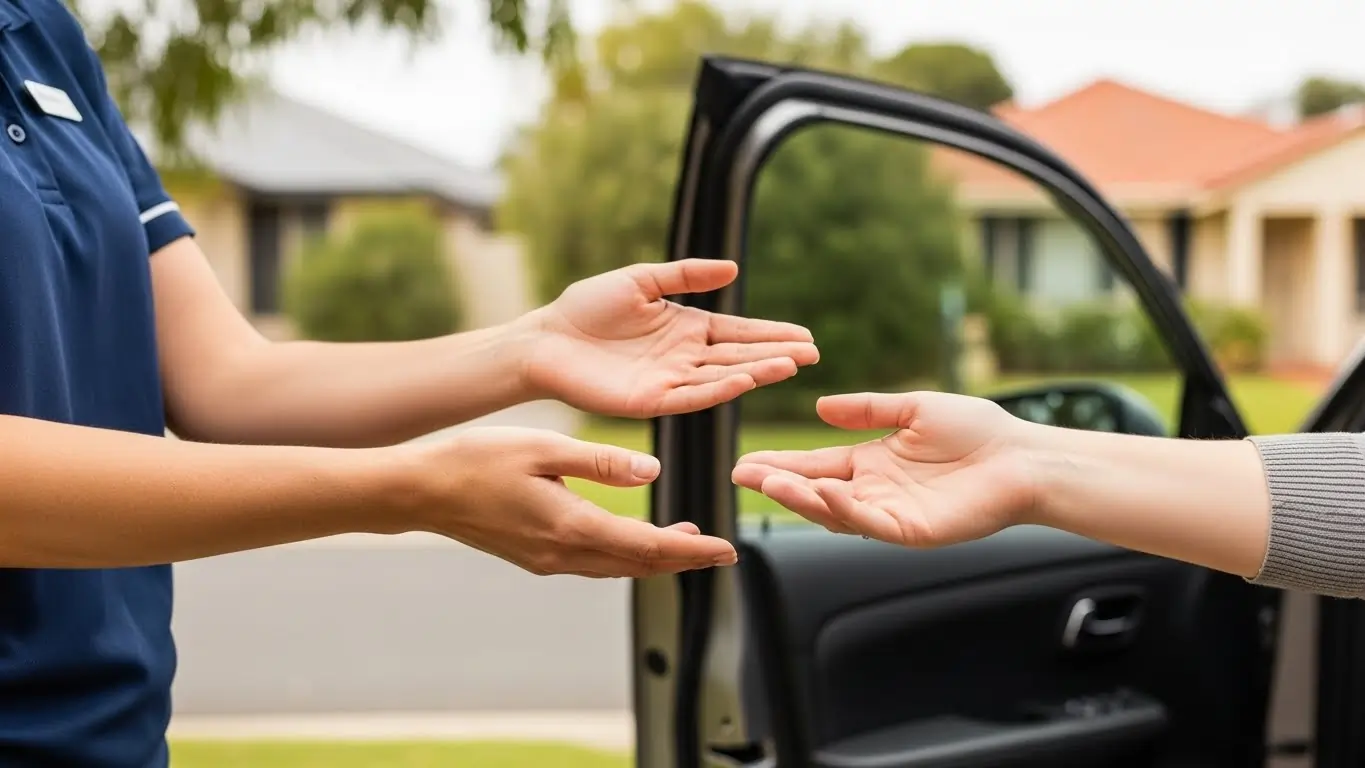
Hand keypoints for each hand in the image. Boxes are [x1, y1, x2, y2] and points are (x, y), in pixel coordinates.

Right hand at [398, 427, 736, 576]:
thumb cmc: (475, 461)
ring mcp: (546, 560)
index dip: (691, 550)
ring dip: (653, 558)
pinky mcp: (534, 556)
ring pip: (616, 566)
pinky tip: (631, 538)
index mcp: (570, 526)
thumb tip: (653, 470)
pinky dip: (622, 554)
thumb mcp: (542, 447)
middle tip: (719, 551)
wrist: (420, 492)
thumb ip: (600, 461)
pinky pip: (592, 562)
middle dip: (682, 559)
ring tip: (685, 543)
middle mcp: (562, 553)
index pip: (646, 546)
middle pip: (638, 564)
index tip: (726, 548)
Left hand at [520, 260, 819, 417]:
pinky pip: (693, 396)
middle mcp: (685, 358)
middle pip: (740, 356)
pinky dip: (720, 389)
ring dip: (758, 371)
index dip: (772, 335)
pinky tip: (745, 379)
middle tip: (813, 354)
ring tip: (791, 365)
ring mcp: (671, 381)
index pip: (739, 333)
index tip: (806, 338)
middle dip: (777, 355)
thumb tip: (734, 269)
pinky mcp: (652, 401)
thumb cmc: (587, 308)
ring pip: (723, 377)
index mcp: (687, 329)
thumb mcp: (641, 280)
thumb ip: (686, 275)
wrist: (545, 339)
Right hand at [731, 392, 1039, 546]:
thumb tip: (821, 405)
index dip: (781, 464)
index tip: (746, 460)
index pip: (815, 464)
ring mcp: (891, 514)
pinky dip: (843, 510)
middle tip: (743, 475)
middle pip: (815, 491)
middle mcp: (875, 492)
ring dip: (802, 498)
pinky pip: (869, 523)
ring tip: (771, 483)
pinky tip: (821, 493)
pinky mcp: (912, 531)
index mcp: (872, 463)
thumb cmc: (979, 431)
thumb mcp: (914, 409)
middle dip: (778, 484)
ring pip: (835, 512)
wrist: (1023, 457)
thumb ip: (868, 409)